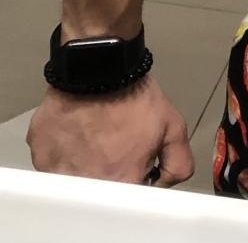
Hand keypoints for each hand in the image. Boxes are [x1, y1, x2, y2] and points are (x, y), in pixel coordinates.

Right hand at [26, 74, 194, 187]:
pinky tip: (80, 134)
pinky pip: (54, 166)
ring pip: (74, 182)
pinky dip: (67, 155)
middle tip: (118, 150)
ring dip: (87, 167)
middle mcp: (85, 184)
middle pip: (98, 195)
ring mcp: (57, 172)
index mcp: (120, 182)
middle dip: (111, 176)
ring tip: (99, 139)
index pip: (126, 204)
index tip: (137, 172)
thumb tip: (166, 183)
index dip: (134, 186)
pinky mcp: (41, 156)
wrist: (100, 70)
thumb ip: (178, 163)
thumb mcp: (173, 127)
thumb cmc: (133, 97)